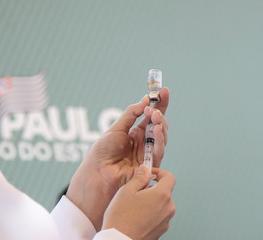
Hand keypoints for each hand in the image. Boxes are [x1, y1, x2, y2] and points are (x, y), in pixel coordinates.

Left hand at [66, 88, 169, 229]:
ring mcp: (148, 153)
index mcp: (135, 132)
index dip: (159, 103)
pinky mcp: (151, 165)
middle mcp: (144, 142)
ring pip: (162, 136)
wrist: (98, 172)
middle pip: (160, 124)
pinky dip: (159, 139)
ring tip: (155, 116)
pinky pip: (159, 150)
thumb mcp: (116, 128)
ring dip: (160, 125)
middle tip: (154, 108)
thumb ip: (131, 113)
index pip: (151, 115)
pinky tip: (155, 130)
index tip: (164, 90)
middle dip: (160, 113)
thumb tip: (146, 100)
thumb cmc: (103, 151)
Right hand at [102, 166, 175, 239]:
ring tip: (133, 207)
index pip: (169, 178)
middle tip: (135, 192)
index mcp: (162, 195)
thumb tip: (145, 170)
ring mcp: (166, 221)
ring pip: (161, 204)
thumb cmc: (121, 218)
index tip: (149, 174)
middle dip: (151, 189)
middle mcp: (168, 208)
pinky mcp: (161, 230)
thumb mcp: (126, 191)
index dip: (159, 173)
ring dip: (151, 202)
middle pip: (164, 192)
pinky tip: (136, 217)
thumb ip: (139, 178)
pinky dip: (150, 213)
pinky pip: (158, 216)